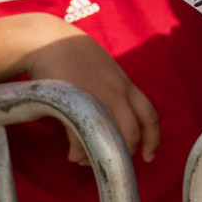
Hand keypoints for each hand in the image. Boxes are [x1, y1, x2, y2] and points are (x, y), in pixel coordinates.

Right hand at [22, 17, 159, 164]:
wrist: (49, 41)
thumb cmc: (75, 55)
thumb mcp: (104, 69)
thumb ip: (114, 89)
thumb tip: (115, 116)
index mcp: (125, 84)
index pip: (149, 114)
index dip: (152, 138)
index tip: (149, 156)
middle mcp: (116, 91)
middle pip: (132, 133)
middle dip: (122, 154)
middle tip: (108, 160)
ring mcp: (96, 97)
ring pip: (108, 138)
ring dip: (97, 156)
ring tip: (84, 160)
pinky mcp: (75, 103)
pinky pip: (81, 137)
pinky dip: (78, 152)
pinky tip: (72, 154)